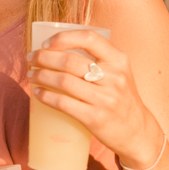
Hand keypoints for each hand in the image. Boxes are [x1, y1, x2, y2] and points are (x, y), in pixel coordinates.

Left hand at [27, 28, 162, 168]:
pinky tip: (37, 93)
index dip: (64, 38)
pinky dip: (45, 96)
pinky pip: (63, 103)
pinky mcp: (95, 118)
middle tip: (31, 58)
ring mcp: (105, 99)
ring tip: (31, 75)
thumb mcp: (119, 72)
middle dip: (43, 57)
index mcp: (119, 60)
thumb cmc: (121, 98)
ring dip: (40, 76)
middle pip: (69, 61)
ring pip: (63, 81)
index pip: (90, 38)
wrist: (137, 131)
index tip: (46, 43)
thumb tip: (59, 47)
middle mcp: (114, 77)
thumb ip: (98, 59)